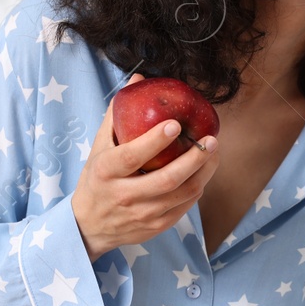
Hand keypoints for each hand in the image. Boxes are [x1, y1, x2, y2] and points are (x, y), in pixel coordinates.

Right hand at [72, 73, 220, 261]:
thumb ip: (118, 114)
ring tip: (214, 152)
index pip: (133, 156)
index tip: (176, 124)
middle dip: (194, 159)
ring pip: (182, 194)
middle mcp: (124, 195)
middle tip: (211, 140)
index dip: (155, 140)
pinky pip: (185, 207)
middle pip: (167, 179)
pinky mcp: (156, 227)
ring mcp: (142, 214)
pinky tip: (204, 172)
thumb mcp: (100, 146)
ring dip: (204, 173)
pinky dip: (198, 187)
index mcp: (107, 172)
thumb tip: (139, 78)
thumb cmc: (97, 178)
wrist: (89, 225)